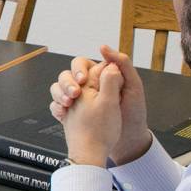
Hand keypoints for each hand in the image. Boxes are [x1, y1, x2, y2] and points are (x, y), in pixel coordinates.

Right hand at [49, 48, 151, 163]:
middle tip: (75, 94)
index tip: (83, 80)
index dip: (80, 69)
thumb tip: (104, 48)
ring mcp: (79, 101)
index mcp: (102, 78)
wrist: (127, 141)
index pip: (83, 64)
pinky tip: (63, 114)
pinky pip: (56, 106)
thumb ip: (122, 64)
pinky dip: (57, 108)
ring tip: (67, 104)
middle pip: (68, 75)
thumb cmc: (133, 114)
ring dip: (59, 94)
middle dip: (67, 83)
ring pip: (59, 89)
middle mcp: (88, 88)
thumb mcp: (133, 86)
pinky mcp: (72, 114)